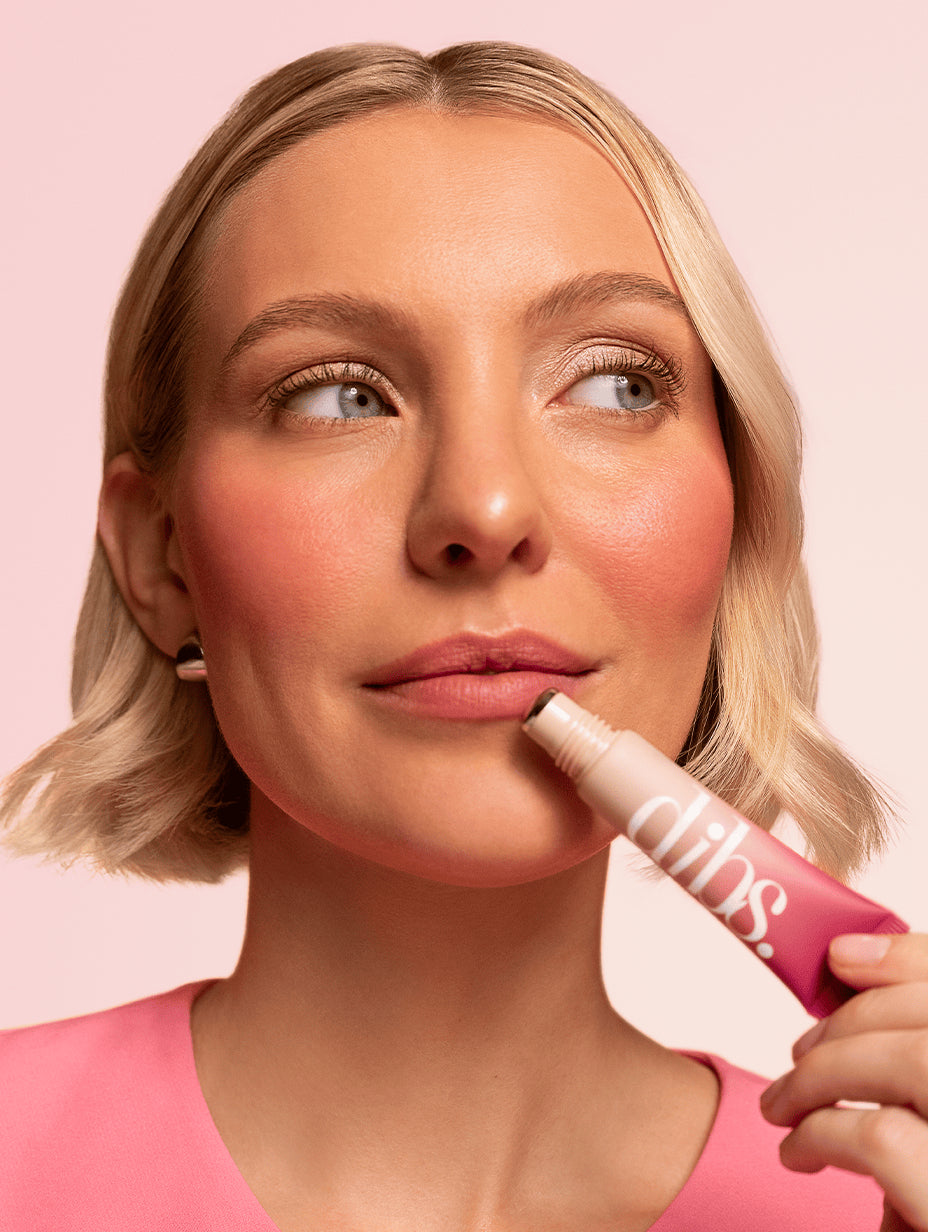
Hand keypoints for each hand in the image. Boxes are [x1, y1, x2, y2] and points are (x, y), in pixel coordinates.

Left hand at [760, 932, 927, 1231]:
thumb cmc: (921, 1194)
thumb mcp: (927, 1123)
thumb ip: (907, 1049)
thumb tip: (851, 957)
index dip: (911, 959)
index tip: (843, 960)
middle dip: (855, 1019)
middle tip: (798, 1053)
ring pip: (923, 1062)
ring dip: (831, 1070)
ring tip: (783, 1105)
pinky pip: (887, 1140)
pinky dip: (827, 1132)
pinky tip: (801, 1153)